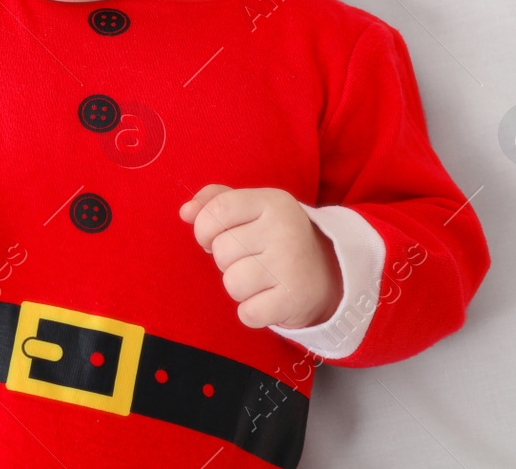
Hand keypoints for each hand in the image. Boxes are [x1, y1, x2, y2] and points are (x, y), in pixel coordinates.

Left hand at [179, 185, 341, 329]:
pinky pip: (247, 313)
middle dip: (226, 261)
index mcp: (272, 202)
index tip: (213, 237)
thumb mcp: (253, 209)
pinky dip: (252, 312)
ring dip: (239, 287)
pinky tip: (269, 299)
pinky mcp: (293, 299)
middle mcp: (284, 230)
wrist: (330, 273)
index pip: (217, 210)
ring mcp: (291, 265)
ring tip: (260, 279)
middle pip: (221, 251)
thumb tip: (185, 212)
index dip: (204, 229)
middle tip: (251, 259)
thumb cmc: (276, 238)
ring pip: (231, 283)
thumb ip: (215, 201)